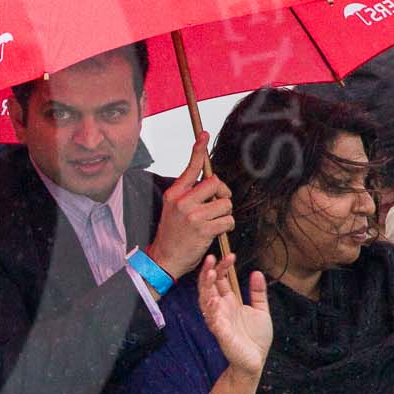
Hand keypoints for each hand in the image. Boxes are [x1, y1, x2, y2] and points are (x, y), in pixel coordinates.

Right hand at [149, 133, 235, 279]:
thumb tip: (211, 182)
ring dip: (225, 214)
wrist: (164, 259)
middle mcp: (182, 201)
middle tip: (218, 205)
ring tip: (213, 223)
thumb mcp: (173, 208)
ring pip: (225, 203)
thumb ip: (188, 194)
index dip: (198, 150)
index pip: (189, 168)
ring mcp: (192, 215)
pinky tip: (216, 232)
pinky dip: (227, 226)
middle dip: (223, 194)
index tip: (204, 134)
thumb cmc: (173, 233)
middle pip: (216, 183)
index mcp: (174, 193)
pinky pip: (228, 220)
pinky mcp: (203, 229)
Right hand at [197, 254, 270, 376]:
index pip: (220, 280)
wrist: (255, 360)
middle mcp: (220, 308)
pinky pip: (213, 321)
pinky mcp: (221, 333)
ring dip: (205, 287)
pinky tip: (214, 301)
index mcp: (229, 301)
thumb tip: (256, 272)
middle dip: (209, 272)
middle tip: (212, 258)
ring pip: (205, 300)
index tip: (231, 255)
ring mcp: (218, 320)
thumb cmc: (255, 338)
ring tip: (209, 273)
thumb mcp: (261, 310)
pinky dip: (212, 311)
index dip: (223, 267)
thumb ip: (258, 292)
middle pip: (209, 286)